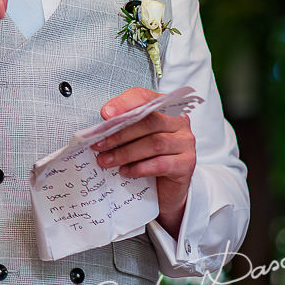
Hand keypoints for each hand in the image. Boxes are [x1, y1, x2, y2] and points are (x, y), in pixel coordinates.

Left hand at [92, 87, 196, 236]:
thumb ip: (123, 127)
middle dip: (119, 133)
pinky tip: (125, 171)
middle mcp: (179, 122)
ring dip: (125, 153)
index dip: (124, 103)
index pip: (145, 97)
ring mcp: (185, 143)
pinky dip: (139, 168)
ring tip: (105, 161)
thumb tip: (100, 127)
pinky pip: (161, 164)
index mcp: (165, 108)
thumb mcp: (134, 138)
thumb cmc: (147, 156)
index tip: (104, 114)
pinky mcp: (187, 163)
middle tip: (97, 144)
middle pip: (149, 121)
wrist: (166, 187)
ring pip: (154, 143)